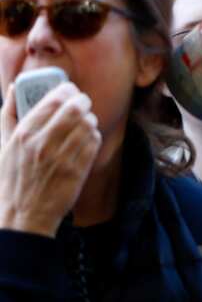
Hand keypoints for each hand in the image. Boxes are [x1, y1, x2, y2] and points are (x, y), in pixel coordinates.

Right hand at [0, 82, 100, 235]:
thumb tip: (13, 86)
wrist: (23, 215)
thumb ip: (9, 114)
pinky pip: (94, 142)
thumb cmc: (12, 178)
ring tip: (84, 122)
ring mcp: (62, 157)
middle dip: (82, 101)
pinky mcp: (78, 170)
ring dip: (89, 119)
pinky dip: (93, 136)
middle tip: (82, 103)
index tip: (69, 91)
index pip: (54, 100)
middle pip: (75, 108)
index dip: (67, 91)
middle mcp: (43, 144)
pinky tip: (86, 138)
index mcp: (24, 134)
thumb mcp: (3, 145)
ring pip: (88, 123)